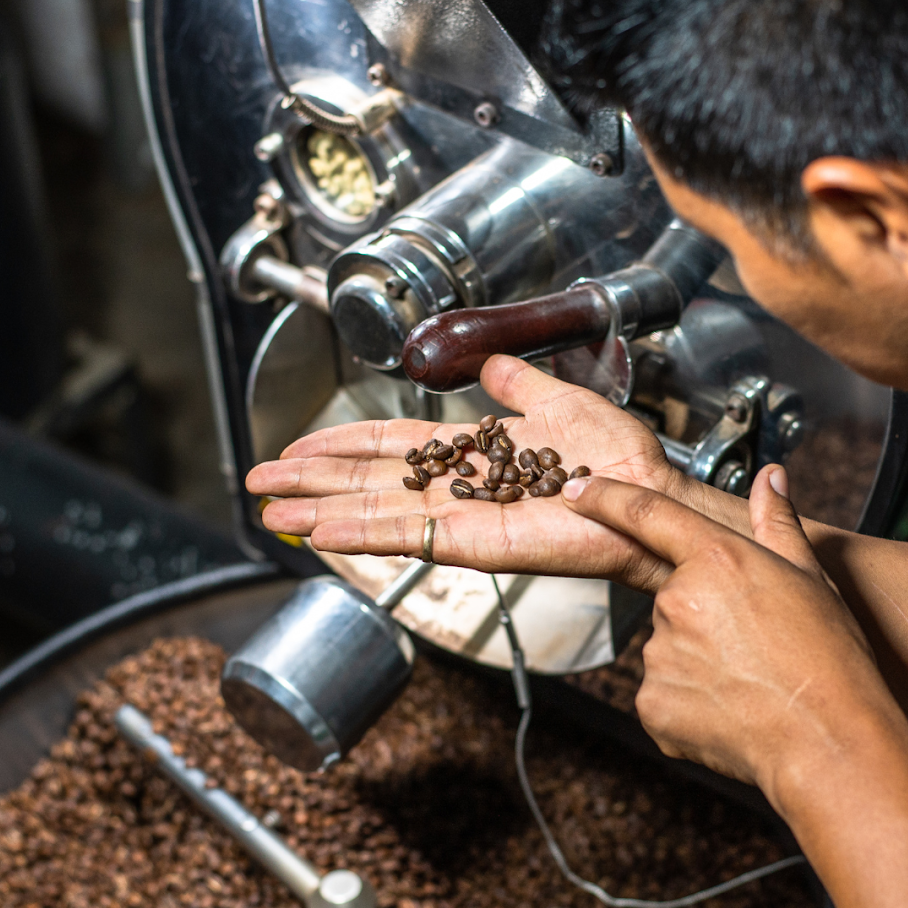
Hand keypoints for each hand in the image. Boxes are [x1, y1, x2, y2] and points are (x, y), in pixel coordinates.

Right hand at [246, 356, 703, 587]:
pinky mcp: (476, 542)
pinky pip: (411, 537)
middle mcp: (458, 489)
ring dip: (320, 511)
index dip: (341, 446)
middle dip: (312, 481)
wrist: (648, 488)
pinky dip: (363, 533)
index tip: (296, 447)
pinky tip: (321, 531)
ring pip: (376, 513)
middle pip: (368, 483)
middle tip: (259, 482)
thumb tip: (492, 364)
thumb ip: (517, 385)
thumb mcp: (557, 400)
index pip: (390, 449)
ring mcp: (462, 519)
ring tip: (272, 513)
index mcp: (472, 454)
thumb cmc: (618, 455)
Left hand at [559, 464, 902, 798]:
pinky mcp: (651, 704)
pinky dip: (690, 701)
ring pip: (670, 649)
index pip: (646, 514)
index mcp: (716, 560)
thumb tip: (771, 478)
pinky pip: (663, 693)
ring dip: (699, 661)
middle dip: (705, 616)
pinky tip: (731, 709)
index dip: (605, 497)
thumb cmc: (828, 659)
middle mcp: (678, 601)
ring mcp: (659, 656)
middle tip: (755, 643)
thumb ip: (778, 523)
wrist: (828, 740)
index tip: (576, 488)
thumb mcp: (811, 578)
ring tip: (750, 680)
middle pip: (675, 599)